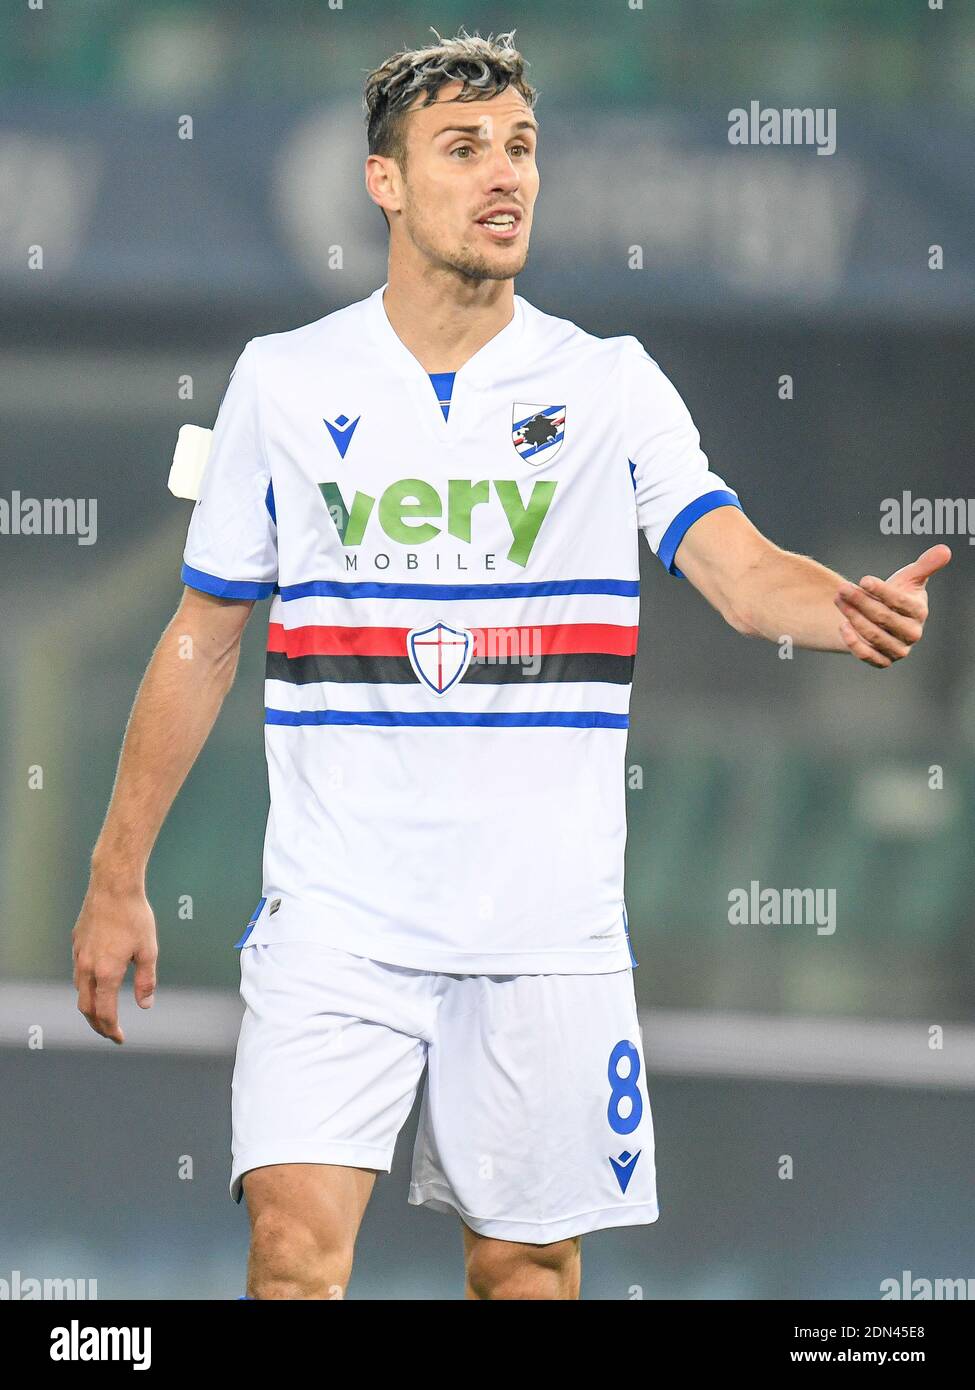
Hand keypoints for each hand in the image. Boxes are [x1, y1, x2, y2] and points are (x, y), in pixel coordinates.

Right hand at [73, 878, 157, 1043]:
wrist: (113, 887)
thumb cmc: (134, 917)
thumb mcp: (148, 950)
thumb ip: (146, 980)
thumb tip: (145, 1005)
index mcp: (106, 972)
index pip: (104, 1012)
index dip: (112, 1029)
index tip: (120, 1038)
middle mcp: (87, 967)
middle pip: (86, 1007)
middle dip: (97, 1025)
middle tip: (110, 1032)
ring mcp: (78, 955)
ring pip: (80, 990)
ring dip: (90, 1006)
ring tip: (103, 1012)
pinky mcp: (76, 943)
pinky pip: (78, 971)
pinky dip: (86, 986)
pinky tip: (97, 983)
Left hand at [835, 544, 950, 668]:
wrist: (884, 618)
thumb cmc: (898, 595)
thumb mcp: (910, 578)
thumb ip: (925, 565)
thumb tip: (945, 550)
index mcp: (919, 612)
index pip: (899, 602)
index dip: (881, 591)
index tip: (863, 579)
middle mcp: (912, 633)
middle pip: (883, 618)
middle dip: (860, 602)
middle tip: (842, 588)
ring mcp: (898, 649)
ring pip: (873, 636)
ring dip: (852, 617)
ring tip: (838, 600)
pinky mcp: (884, 661)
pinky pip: (868, 656)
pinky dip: (854, 642)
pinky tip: (842, 625)